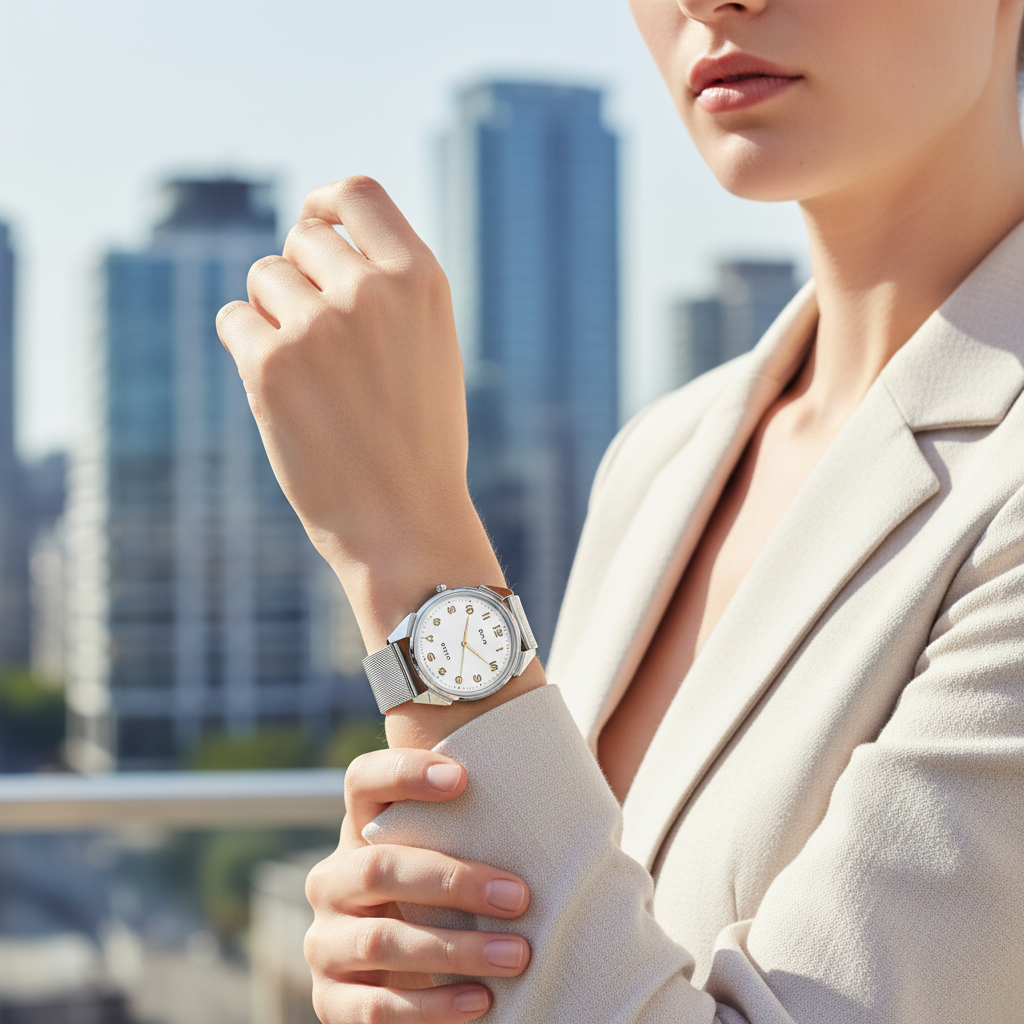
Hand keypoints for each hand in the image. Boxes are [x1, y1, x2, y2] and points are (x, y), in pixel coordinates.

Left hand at [216, 176, 503, 651]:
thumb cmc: (419, 440)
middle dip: (299, 278)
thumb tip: (314, 237)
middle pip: (301, 240)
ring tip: (307, 373)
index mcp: (422, 281)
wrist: (405, 522)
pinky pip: (234, 321)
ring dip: (272, 315)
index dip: (325, 205)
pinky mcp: (271, 365)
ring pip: (263, 280)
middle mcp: (371, 291)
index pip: (357, 197)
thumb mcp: (431, 347)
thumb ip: (387, 288)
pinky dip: (247, 346)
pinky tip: (279, 388)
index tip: (313, 223)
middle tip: (316, 337)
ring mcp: (319, 326)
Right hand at [305, 747, 531, 1022]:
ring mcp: (325, 942)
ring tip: (517, 955)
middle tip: (521, 897)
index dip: (403, 773)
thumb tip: (569, 807)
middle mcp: (333, 880)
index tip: (462, 778)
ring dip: (456, 949)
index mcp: (359, 831)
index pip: (363, 781)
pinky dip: (431, 1007)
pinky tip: (480, 1000)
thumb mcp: (447, 861)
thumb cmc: (446, 901)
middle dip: (454, 881)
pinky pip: (377, 1008)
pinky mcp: (331, 1001)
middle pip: (379, 865)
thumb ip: (474, 833)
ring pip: (382, 940)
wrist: (402, 979)